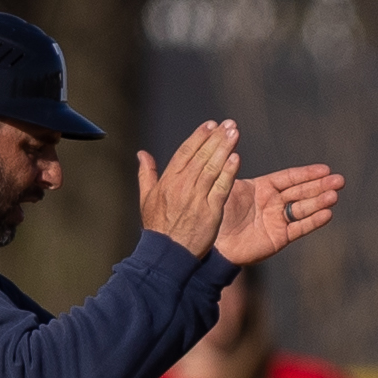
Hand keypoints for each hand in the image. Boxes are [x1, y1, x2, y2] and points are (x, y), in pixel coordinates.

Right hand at [137, 121, 240, 258]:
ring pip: (212, 167)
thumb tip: (142, 154)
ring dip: (224, 148)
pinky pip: (221, 187)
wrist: (168, 253)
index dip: (199, 136)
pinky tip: (236, 158)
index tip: (211, 124)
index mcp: (168, 180)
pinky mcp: (210, 211)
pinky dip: (229, 172)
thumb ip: (147, 174)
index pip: (185, 152)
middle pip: (201, 155)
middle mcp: (182, 186)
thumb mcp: (147, 198)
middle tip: (229, 123)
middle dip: (216, 138)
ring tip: (235, 133)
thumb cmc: (158, 228)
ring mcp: (196, 198)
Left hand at [216, 163, 344, 264]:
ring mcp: (278, 221)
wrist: (214, 244)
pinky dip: (313, 221)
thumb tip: (232, 146)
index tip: (325, 169)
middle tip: (340, 180)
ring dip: (320, 202)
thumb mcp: (226, 187)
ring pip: (304, 209)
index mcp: (263, 188)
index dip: (307, 173)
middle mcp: (273, 203)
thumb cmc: (217, 214)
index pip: (290, 178)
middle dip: (321, 186)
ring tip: (335, 195)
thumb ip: (234, 169)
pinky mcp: (279, 238)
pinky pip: (299, 228)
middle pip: (302, 192)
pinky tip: (327, 214)